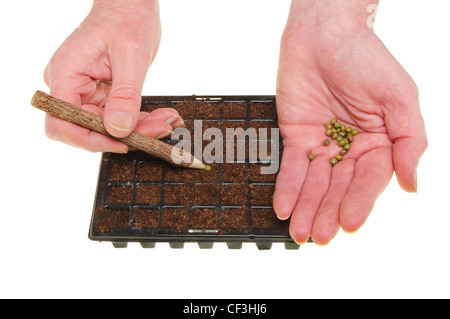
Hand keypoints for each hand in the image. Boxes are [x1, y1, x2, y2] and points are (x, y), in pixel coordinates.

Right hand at [43, 0, 182, 151]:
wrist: (130, 6)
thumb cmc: (127, 19)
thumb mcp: (131, 56)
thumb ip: (125, 94)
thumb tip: (119, 129)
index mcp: (66, 74)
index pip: (62, 121)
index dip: (89, 139)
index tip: (122, 142)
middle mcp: (70, 86)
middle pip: (85, 128)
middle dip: (121, 136)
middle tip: (156, 132)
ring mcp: (84, 92)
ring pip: (105, 127)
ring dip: (136, 131)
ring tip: (165, 123)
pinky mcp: (101, 95)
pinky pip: (117, 117)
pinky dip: (139, 121)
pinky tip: (161, 117)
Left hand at [274, 0, 426, 244]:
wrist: (323, 33)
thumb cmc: (365, 58)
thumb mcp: (399, 97)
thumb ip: (408, 141)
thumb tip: (411, 183)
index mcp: (379, 142)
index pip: (369, 179)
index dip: (359, 202)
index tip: (349, 224)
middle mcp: (351, 148)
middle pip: (339, 187)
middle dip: (328, 212)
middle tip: (319, 236)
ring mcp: (323, 144)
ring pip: (314, 183)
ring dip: (306, 207)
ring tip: (300, 233)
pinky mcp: (297, 136)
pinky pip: (292, 166)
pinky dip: (287, 186)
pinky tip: (284, 206)